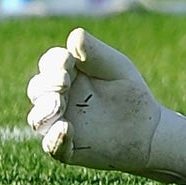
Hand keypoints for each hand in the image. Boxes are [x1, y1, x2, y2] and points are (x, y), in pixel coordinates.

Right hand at [25, 27, 185, 184]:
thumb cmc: (128, 93)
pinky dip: (55, 139)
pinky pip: (53, 146)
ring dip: (44, 111)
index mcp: (68, 75)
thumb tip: (74, 35)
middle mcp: (58, 99)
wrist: (148, 129)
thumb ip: (95, 53)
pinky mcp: (68, 148)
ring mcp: (60, 124)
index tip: (67, 61)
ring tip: (58, 105)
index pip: (49, 64)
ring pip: (38, 119)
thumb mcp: (115, 68)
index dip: (53, 62)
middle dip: (46, 84)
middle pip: (37, 89)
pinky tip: (66, 129)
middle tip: (63, 83)